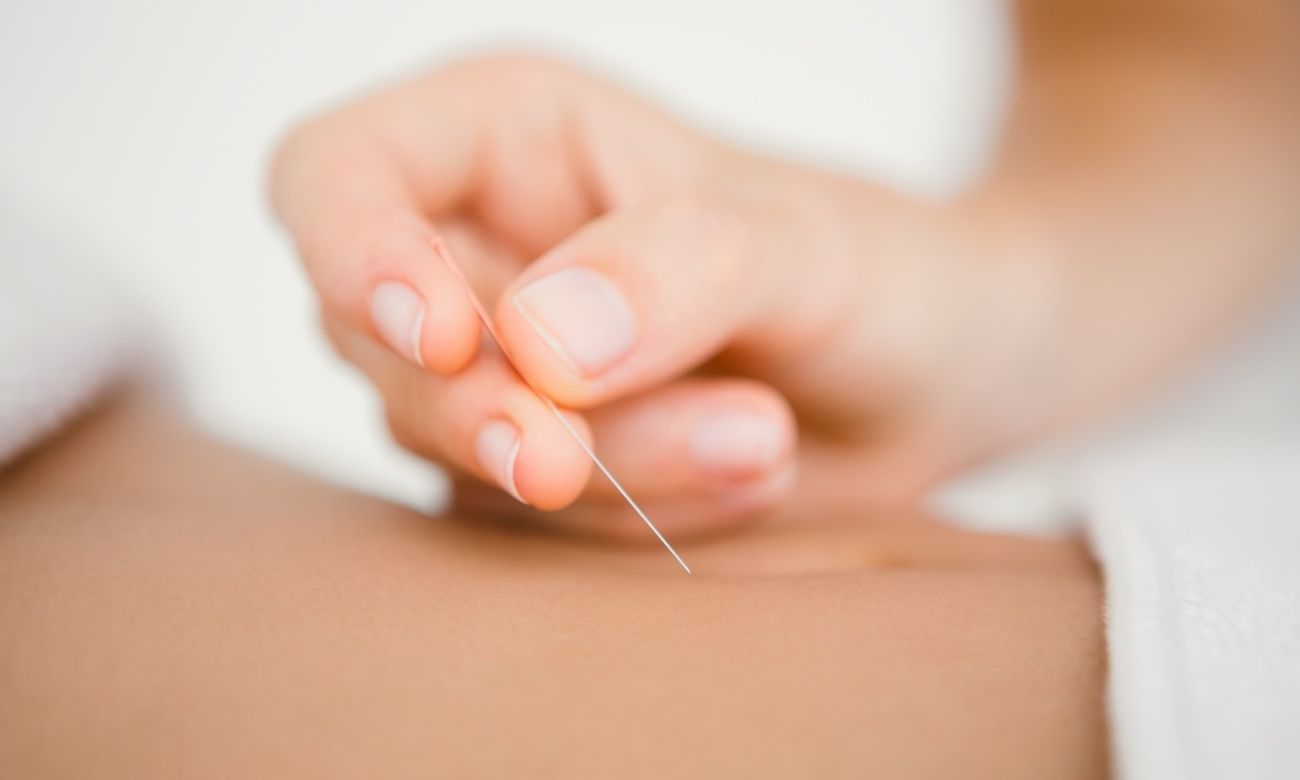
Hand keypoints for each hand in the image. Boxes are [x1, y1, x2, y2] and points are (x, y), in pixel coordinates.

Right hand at [269, 53, 1027, 538]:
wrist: (933, 380)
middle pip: (374, 340)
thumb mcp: (804, 244)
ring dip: (605, 469)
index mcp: (505, 140)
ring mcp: (501, 371)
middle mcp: (482, 253)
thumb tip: (537, 342)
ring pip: (461, 448)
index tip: (443, 339)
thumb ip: (680, 269)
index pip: (337, 173)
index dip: (351, 252)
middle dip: (482, 412)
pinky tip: (746, 479)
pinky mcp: (537, 466)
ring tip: (759, 442)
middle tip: (574, 462)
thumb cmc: (871, 269)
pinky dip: (635, 515)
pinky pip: (531, 524)